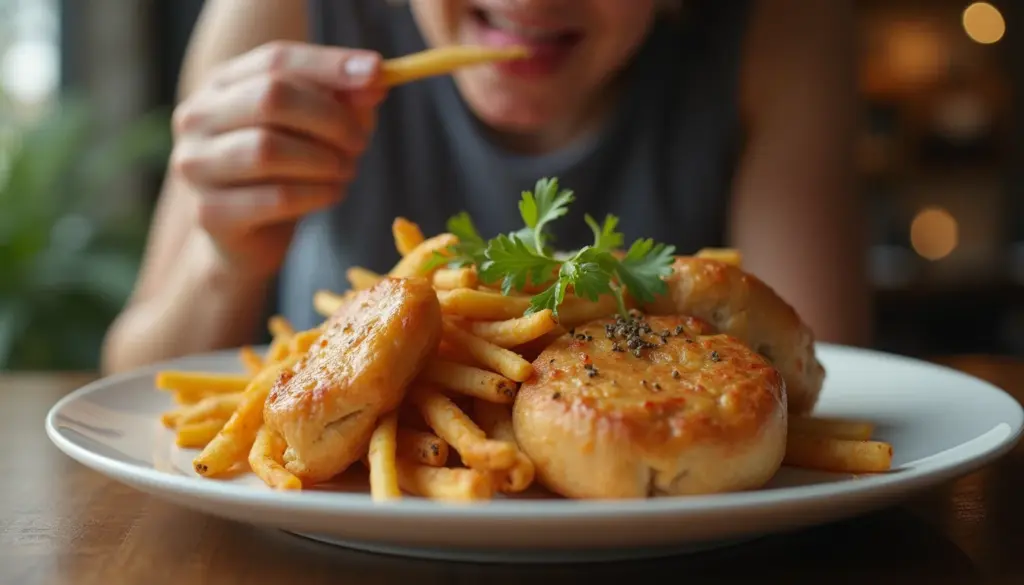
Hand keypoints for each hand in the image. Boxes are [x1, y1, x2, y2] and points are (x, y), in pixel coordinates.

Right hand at [169, 41, 385, 279]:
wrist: (247, 240)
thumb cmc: (282, 174)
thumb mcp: (314, 130)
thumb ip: (343, 100)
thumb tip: (375, 80)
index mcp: (222, 84)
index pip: (276, 59)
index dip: (329, 65)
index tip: (377, 73)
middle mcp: (197, 118)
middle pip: (271, 98)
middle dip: (330, 118)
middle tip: (360, 142)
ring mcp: (197, 166)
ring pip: (269, 149)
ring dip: (324, 160)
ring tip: (347, 170)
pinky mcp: (210, 212)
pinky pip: (276, 197)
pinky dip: (317, 194)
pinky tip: (333, 193)